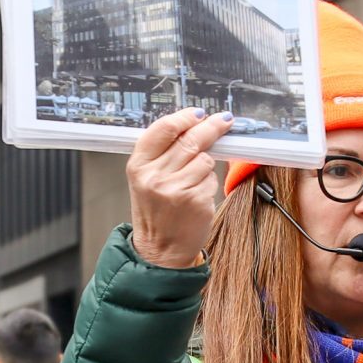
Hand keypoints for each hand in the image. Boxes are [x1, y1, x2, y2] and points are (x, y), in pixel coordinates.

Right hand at [126, 108, 233, 267]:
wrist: (159, 249)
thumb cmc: (155, 212)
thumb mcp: (145, 178)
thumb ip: (163, 152)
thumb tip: (193, 125)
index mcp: (138, 166)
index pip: (164, 129)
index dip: (185, 117)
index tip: (199, 113)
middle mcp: (155, 177)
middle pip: (190, 139)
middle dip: (211, 127)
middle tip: (223, 121)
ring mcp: (176, 190)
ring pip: (205, 160)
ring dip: (205, 166)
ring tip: (192, 181)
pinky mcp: (196, 201)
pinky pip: (212, 180)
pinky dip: (209, 185)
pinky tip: (196, 197)